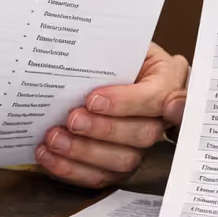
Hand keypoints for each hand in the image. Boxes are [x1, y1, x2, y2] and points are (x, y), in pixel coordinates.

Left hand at [36, 42, 188, 188]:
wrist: (104, 66)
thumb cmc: (114, 52)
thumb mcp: (118, 41)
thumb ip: (111, 51)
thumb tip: (82, 56)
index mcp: (168, 78)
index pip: (158, 96)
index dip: (129, 102)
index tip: (94, 99)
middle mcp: (161, 116)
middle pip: (144, 133)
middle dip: (103, 129)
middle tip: (72, 118)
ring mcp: (143, 145)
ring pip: (124, 160)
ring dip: (84, 151)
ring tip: (55, 138)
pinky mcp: (121, 166)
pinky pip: (101, 176)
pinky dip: (72, 169)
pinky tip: (49, 155)